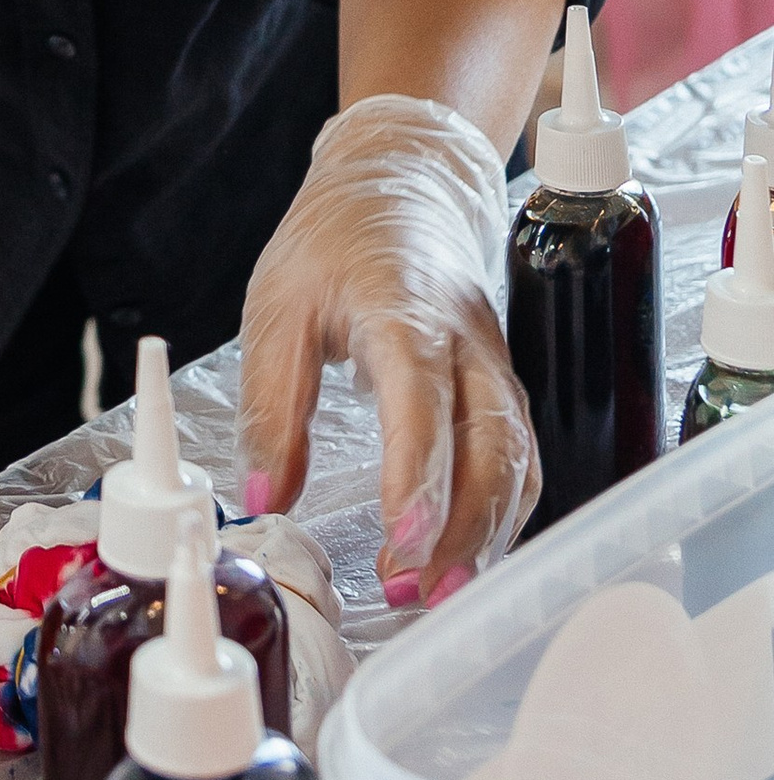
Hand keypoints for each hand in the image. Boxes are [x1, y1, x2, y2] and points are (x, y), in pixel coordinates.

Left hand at [239, 94, 537, 602]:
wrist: (407, 184)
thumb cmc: (336, 241)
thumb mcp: (276, 307)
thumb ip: (270, 405)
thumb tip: (260, 498)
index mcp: (404, 308)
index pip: (422, 397)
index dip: (419, 473)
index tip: (401, 539)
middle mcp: (466, 341)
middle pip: (490, 443)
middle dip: (461, 529)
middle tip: (414, 594)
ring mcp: (495, 365)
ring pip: (517, 459)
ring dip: (487, 534)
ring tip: (438, 596)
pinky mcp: (503, 386)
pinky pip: (520, 458)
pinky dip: (505, 516)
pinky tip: (470, 559)